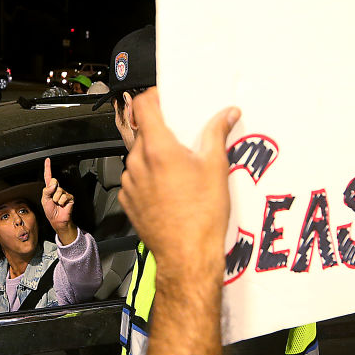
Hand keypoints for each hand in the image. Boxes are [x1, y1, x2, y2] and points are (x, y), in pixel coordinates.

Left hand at [41, 157, 76, 243]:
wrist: (57, 220)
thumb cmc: (50, 210)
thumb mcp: (44, 200)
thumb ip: (47, 190)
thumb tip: (54, 183)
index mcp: (49, 188)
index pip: (48, 176)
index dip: (48, 168)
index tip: (48, 159)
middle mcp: (57, 188)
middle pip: (54, 182)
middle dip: (51, 192)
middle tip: (52, 200)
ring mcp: (64, 192)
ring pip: (58, 191)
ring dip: (56, 200)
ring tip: (57, 204)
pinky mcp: (70, 197)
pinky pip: (64, 197)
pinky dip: (62, 202)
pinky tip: (62, 205)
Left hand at [118, 88, 240, 277]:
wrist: (187, 256)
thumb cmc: (201, 216)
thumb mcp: (216, 168)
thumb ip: (217, 134)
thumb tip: (226, 114)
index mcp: (158, 149)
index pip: (143, 106)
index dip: (153, 97)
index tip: (165, 100)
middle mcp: (137, 163)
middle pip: (143, 131)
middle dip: (161, 130)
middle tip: (183, 138)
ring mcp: (130, 183)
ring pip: (138, 156)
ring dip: (154, 155)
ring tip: (179, 169)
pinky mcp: (128, 201)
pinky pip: (135, 179)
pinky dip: (149, 177)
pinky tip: (170, 189)